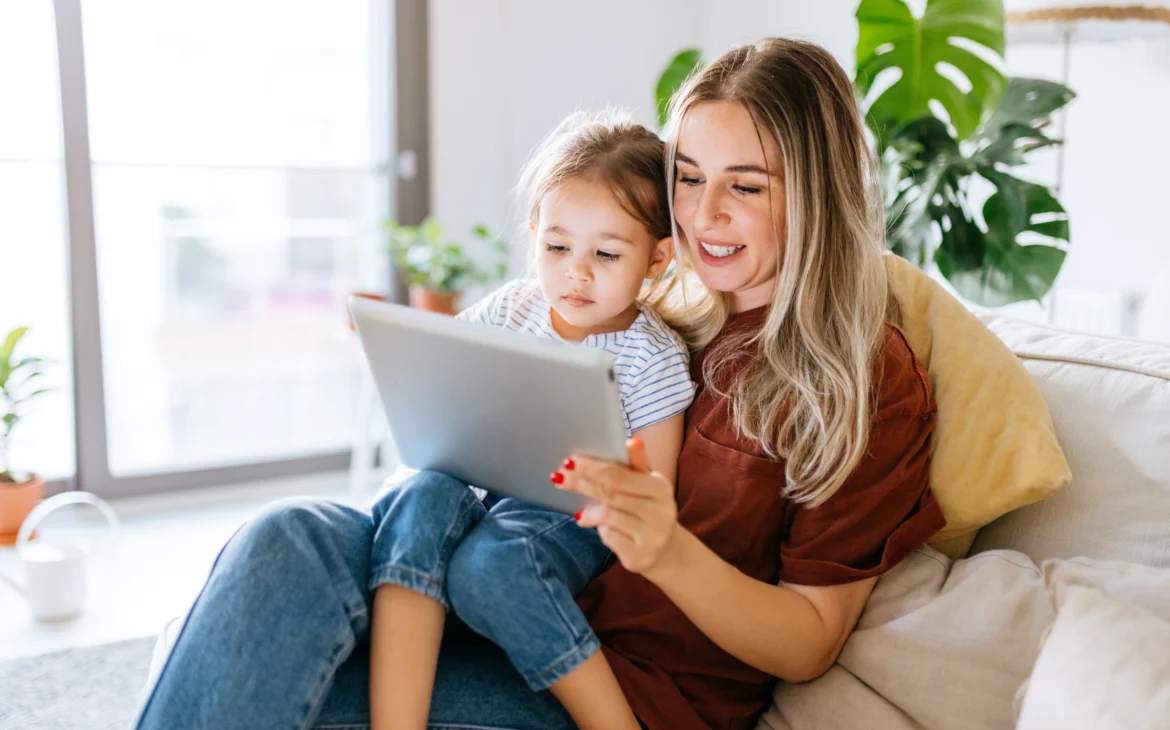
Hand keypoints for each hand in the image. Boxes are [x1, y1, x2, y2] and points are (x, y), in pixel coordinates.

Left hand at [552, 438, 680, 577]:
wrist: (666, 550)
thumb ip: (636, 463)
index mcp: (660, 487)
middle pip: (609, 494)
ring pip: (607, 516)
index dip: (590, 468)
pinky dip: (600, 531)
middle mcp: (660, 511)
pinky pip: (609, 538)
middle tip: (559, 478)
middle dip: (581, 484)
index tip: (569, 462)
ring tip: (580, 512)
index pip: (617, 475)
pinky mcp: (640, 556)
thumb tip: (631, 441)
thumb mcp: (647, 484)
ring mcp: (652, 536)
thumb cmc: (649, 509)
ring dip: (590, 512)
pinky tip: (600, 528)